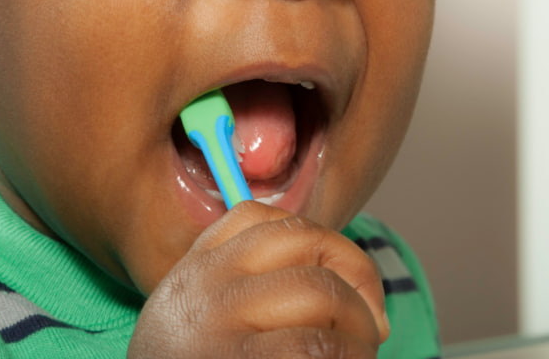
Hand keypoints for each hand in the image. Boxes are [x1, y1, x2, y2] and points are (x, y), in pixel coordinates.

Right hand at [128, 201, 388, 358]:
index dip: (319, 241)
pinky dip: (347, 358)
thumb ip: (239, 288)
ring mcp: (220, 327)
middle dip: (358, 277)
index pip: (264, 218)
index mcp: (195, 269)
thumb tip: (341, 286)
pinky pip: (316, 347)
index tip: (339, 281)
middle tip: (369, 326)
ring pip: (320, 292)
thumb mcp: (193, 320)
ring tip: (360, 357)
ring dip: (360, 329)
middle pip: (305, 242)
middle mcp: (205, 286)